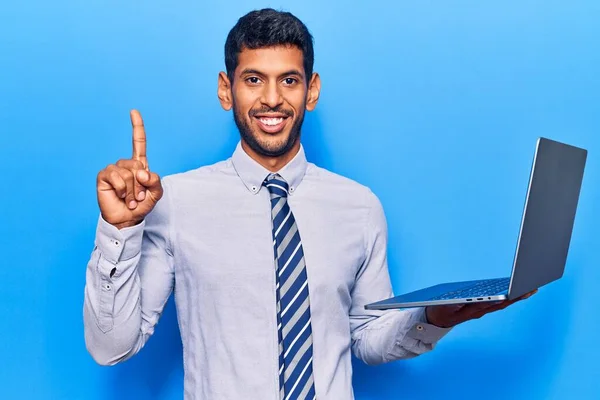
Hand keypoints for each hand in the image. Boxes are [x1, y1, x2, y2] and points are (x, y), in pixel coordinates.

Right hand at [96, 110, 162, 228]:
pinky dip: (122, 189)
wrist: (127, 219)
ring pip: (128, 173)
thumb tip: (141, 172)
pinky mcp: (104, 176)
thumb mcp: (156, 194)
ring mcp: (113, 169)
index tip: (133, 111)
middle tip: (138, 197)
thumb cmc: (141, 205)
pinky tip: (120, 195)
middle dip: (141, 185)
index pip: (138, 143)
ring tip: (130, 199)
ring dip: (132, 190)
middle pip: (137, 165)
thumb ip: (155, 181)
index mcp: (139, 165)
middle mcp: (125, 165)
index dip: (137, 127)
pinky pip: (116, 177)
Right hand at [425, 289, 536, 327]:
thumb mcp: (443, 309)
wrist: (437, 320)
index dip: (504, 298)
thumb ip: (452, 305)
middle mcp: (480, 310)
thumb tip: (460, 302)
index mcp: (472, 310)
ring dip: (516, 296)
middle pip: (502, 303)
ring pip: (502, 303)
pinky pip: (498, 302)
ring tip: (530, 289)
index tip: (516, 292)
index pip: (491, 303)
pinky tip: (516, 291)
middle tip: (532, 288)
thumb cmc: (440, 312)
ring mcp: (481, 309)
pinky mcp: (480, 306)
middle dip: (517, 296)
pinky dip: (508, 296)